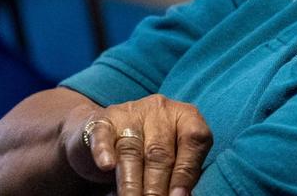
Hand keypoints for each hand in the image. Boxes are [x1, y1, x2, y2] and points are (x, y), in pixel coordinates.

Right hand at [64, 94, 212, 195]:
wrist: (104, 132)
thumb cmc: (149, 151)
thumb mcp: (172, 157)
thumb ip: (179, 173)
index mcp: (185, 116)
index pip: (194, 139)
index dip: (186, 171)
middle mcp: (160, 110)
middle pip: (160, 151)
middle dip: (157, 186)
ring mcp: (130, 113)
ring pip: (131, 151)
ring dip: (131, 183)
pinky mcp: (102, 121)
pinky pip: (103, 136)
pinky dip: (104, 152)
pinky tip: (107, 166)